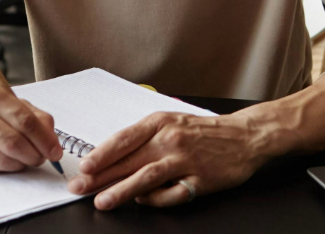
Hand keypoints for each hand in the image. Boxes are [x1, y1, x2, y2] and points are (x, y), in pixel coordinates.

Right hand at [0, 79, 62, 173]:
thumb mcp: (6, 101)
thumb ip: (34, 116)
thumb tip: (52, 140)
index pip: (24, 120)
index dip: (44, 139)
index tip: (55, 151)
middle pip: (14, 142)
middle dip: (35, 155)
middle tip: (41, 158)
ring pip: (3, 160)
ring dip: (21, 164)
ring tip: (24, 159)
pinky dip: (2, 167)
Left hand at [68, 111, 267, 209]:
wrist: (244, 136)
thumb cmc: (203, 131)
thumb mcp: (170, 123)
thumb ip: (144, 138)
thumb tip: (112, 156)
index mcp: (159, 122)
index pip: (123, 139)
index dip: (102, 154)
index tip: (85, 166)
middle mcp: (170, 139)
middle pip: (130, 160)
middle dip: (102, 176)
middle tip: (81, 187)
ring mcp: (185, 160)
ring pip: (146, 177)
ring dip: (121, 191)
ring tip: (103, 201)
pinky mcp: (200, 180)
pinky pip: (172, 194)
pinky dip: (155, 200)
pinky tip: (142, 202)